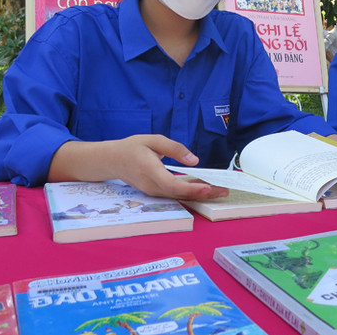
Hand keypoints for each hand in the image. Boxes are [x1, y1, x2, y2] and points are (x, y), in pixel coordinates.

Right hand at [51, 135, 227, 199]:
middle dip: (203, 194)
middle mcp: (152, 185)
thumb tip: (194, 161)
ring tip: (220, 191)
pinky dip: (190, 193)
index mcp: (150, 170)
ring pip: (178, 197)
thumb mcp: (153, 140)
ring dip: (199, 195)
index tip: (207, 187)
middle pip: (179, 194)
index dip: (191, 188)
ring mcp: (153, 192)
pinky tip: (205, 190)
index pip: (172, 184)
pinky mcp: (155, 193)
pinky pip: (175, 195)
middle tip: (224, 192)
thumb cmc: (132, 147)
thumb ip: (174, 148)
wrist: (112, 161)